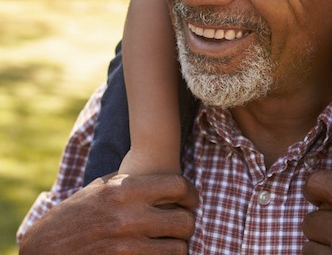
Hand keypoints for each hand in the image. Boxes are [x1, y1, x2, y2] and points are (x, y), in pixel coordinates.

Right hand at [19, 173, 197, 254]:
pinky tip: (157, 253)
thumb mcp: (102, 188)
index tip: (191, 200)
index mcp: (125, 190)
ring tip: (172, 242)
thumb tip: (166, 180)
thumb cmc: (75, 213)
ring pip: (178, 250)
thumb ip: (133, 182)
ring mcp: (126, 247)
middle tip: (184, 223)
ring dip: (179, 247)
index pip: (178, 186)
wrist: (44, 248)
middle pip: (185, 221)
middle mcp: (128, 218)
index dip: (191, 193)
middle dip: (189, 223)